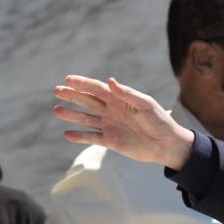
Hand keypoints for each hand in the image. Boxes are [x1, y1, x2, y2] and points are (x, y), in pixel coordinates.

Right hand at [53, 75, 193, 168]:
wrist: (167, 144)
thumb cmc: (159, 121)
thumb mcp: (146, 104)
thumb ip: (127, 94)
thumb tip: (109, 81)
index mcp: (119, 98)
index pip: (97, 89)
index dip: (83, 83)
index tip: (68, 79)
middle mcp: (111, 110)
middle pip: (88, 101)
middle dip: (72, 96)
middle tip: (57, 91)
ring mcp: (110, 126)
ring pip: (86, 119)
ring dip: (71, 115)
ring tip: (56, 110)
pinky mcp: (111, 141)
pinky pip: (92, 138)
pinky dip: (80, 136)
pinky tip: (67, 134)